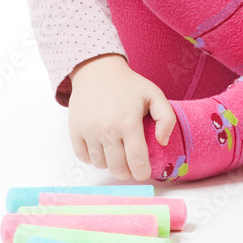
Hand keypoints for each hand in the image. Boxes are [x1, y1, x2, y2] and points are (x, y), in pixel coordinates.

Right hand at [67, 54, 176, 180]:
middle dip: (128, 172)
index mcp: (129, 123)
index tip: (144, 171)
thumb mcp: (154, 94)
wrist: (97, 70)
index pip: (137, 161)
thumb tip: (162, 142)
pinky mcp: (75, 131)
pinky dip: (93, 158)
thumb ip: (166, 118)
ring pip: (101, 165)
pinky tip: (101, 148)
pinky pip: (84, 158)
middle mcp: (108, 131)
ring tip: (117, 152)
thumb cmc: (128, 84)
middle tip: (132, 165)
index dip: (143, 172)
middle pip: (118, 169)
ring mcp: (89, 132)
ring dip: (110, 164)